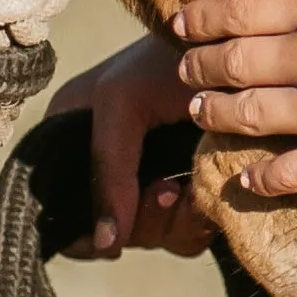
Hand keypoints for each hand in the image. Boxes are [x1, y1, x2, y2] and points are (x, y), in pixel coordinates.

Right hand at [65, 29, 214, 259]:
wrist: (237, 49)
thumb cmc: (168, 59)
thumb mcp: (122, 105)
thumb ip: (108, 171)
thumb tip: (107, 247)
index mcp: (74, 136)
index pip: (58, 208)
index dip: (84, 227)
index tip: (116, 217)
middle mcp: (107, 163)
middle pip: (108, 231)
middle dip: (140, 220)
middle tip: (166, 189)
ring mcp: (148, 179)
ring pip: (149, 237)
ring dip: (169, 222)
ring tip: (184, 188)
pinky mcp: (188, 191)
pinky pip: (184, 235)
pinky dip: (195, 222)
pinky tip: (204, 192)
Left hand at [171, 0, 296, 195]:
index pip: (241, 8)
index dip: (204, 16)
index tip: (179, 23)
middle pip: (237, 63)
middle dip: (201, 66)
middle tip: (181, 71)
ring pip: (252, 116)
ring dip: (218, 114)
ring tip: (198, 114)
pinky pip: (292, 174)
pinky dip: (261, 179)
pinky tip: (244, 181)